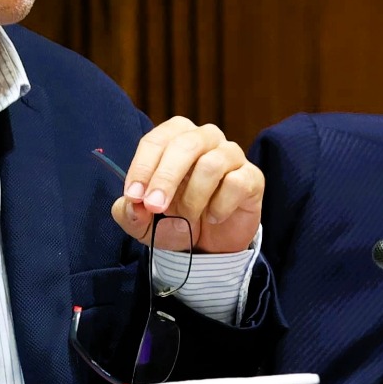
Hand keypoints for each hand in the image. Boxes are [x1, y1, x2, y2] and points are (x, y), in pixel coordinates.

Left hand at [109, 117, 262, 253]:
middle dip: (165, 178)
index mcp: (174, 138)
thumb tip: (133, 205)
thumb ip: (130, 212)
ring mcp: (231, 155)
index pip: (156, 141)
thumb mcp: (144, 222)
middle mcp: (204, 138)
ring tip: (188, 217)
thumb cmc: (174, 220)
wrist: (208, 245)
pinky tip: (213, 217)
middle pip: (185, 144)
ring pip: (211, 164)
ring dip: (193, 197)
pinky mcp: (252, 177)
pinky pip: (236, 183)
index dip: (142, 167)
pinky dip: (219, 205)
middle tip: (154, 207)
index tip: (134, 196)